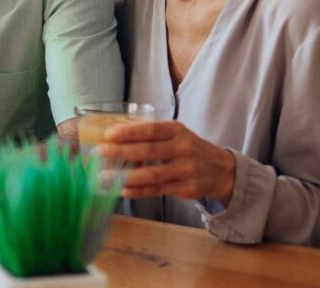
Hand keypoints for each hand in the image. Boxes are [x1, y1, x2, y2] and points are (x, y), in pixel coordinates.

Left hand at [96, 121, 235, 203]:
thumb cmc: (187, 147)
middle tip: (98, 152)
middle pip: (149, 151)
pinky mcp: (185, 188)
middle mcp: (182, 149)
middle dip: (121, 152)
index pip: (151, 130)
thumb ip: (151, 135)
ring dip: (125, 176)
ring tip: (104, 176)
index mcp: (176, 131)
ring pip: (152, 174)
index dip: (129, 132)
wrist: (220, 169)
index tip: (109, 134)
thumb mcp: (175, 134)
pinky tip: (122, 189)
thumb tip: (114, 136)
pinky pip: (157, 190)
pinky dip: (138, 191)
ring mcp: (185, 170)